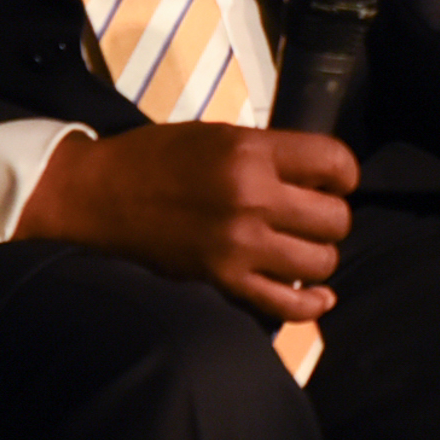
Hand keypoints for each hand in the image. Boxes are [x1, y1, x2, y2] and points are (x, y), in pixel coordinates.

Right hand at [15, 123, 355, 322]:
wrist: (96, 196)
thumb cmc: (156, 159)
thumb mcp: (218, 136)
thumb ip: (270, 154)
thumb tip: (321, 180)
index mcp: (250, 152)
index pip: (336, 163)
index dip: (343, 174)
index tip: (332, 181)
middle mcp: (251, 197)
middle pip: (335, 218)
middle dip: (331, 216)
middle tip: (310, 216)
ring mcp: (238, 244)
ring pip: (321, 261)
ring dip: (318, 256)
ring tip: (299, 247)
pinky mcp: (222, 281)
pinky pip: (288, 303)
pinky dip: (311, 303)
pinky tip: (317, 296)